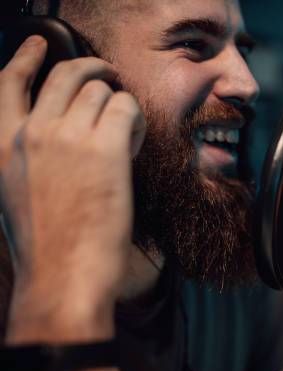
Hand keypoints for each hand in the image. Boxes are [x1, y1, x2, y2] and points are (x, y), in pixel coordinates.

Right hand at [0, 36, 145, 341]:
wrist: (62, 277)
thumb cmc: (47, 247)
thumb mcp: (16, 194)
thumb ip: (29, 157)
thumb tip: (62, 133)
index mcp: (2, 146)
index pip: (7, 83)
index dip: (26, 57)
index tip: (40, 44)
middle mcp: (30, 133)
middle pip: (66, 75)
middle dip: (92, 69)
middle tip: (111, 77)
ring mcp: (66, 137)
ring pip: (101, 90)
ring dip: (119, 105)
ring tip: (125, 135)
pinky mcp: (104, 147)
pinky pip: (126, 107)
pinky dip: (134, 120)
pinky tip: (133, 143)